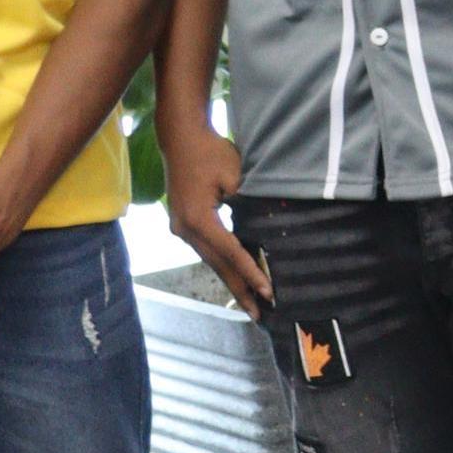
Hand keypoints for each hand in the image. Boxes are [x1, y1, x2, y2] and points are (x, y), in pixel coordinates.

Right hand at [161, 120, 270, 309]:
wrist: (181, 139)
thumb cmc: (211, 153)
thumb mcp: (237, 176)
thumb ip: (251, 203)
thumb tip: (272, 227)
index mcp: (198, 218)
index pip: (231, 252)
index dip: (251, 272)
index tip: (269, 291)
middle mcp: (185, 228)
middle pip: (218, 265)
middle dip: (240, 290)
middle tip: (260, 314)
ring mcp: (181, 228)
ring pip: (211, 261)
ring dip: (231, 281)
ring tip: (251, 304)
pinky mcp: (184, 225)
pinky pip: (207, 251)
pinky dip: (223, 266)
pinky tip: (236, 279)